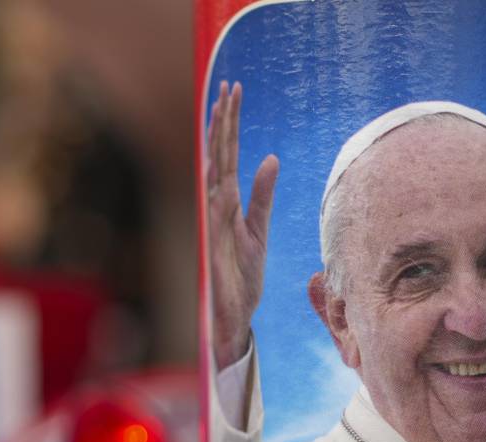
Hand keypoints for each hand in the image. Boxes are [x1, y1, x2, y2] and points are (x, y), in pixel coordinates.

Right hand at [207, 80, 279, 367]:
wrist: (235, 311)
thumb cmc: (243, 271)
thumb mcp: (259, 227)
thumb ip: (262, 194)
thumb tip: (270, 158)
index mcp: (227, 200)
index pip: (227, 152)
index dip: (230, 121)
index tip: (234, 89)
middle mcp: (216, 206)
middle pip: (219, 155)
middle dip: (223, 121)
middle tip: (228, 87)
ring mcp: (214, 225)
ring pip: (214, 177)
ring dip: (218, 147)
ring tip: (222, 115)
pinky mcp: (216, 249)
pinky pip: (217, 220)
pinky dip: (219, 199)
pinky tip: (224, 178)